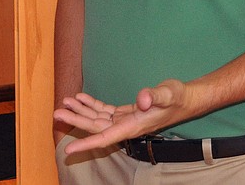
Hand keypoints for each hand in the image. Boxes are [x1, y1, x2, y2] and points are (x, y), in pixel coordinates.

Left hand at [52, 80, 190, 153]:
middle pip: (96, 127)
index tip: (68, 151)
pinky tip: (81, 97)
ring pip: (98, 118)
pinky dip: (92, 104)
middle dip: (76, 120)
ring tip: (64, 102)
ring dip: (81, 111)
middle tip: (57, 113)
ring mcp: (126, 120)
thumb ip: (155, 96)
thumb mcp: (168, 93)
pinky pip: (104, 111)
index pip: (105, 138)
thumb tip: (141, 99)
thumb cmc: (178, 97)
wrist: (187, 99)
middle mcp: (127, 126)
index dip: (86, 144)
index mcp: (133, 126)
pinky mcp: (126, 113)